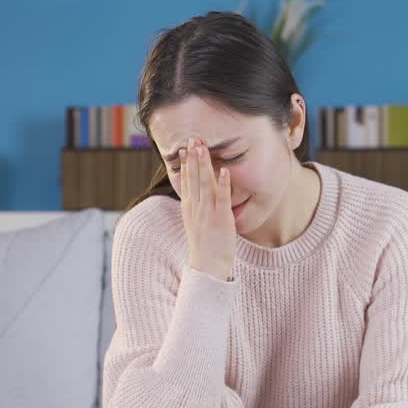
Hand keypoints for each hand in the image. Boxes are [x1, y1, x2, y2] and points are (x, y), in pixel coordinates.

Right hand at [179, 138, 236, 280]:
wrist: (207, 268)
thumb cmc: (205, 247)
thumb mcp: (195, 223)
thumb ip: (196, 208)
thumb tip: (195, 196)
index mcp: (189, 208)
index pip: (186, 181)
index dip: (185, 164)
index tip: (184, 148)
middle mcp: (196, 208)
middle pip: (193, 178)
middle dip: (193, 158)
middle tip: (192, 139)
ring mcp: (208, 213)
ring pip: (205, 184)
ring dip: (204, 165)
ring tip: (203, 147)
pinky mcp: (221, 219)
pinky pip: (222, 198)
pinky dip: (222, 184)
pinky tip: (223, 170)